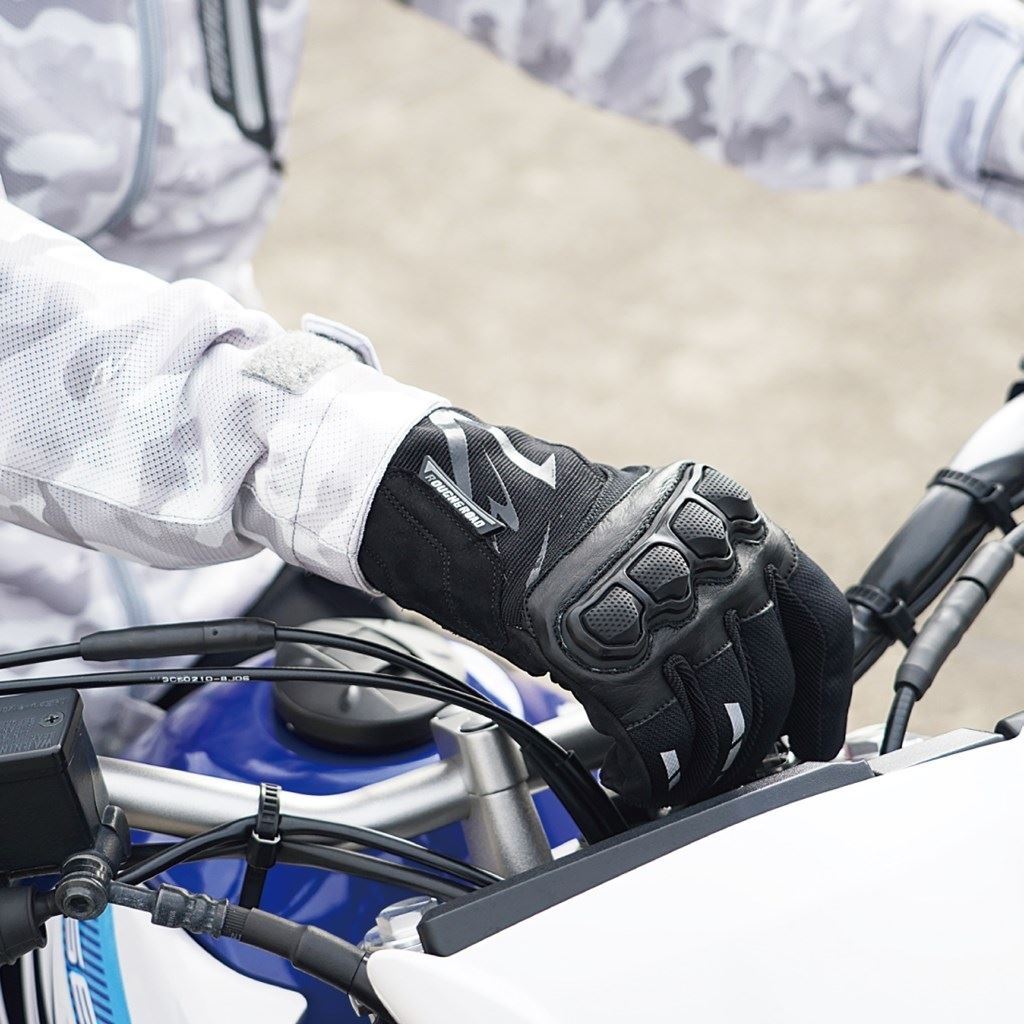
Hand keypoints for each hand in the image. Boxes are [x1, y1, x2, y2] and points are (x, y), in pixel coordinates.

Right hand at [359, 409, 852, 806]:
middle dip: (754, 743)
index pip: (821, 630)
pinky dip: (651, 776)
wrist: (498, 518)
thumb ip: (724, 581)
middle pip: (772, 689)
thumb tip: (752, 664)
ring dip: (702, 768)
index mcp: (746, 533)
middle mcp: (725, 576)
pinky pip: (659, 744)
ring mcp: (678, 624)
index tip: (817, 735)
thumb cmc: (578, 525)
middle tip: (732, 764)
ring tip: (678, 778)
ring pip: (721, 726)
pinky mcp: (626, 667)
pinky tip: (633, 779)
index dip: (826, 698)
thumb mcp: (675, 524)